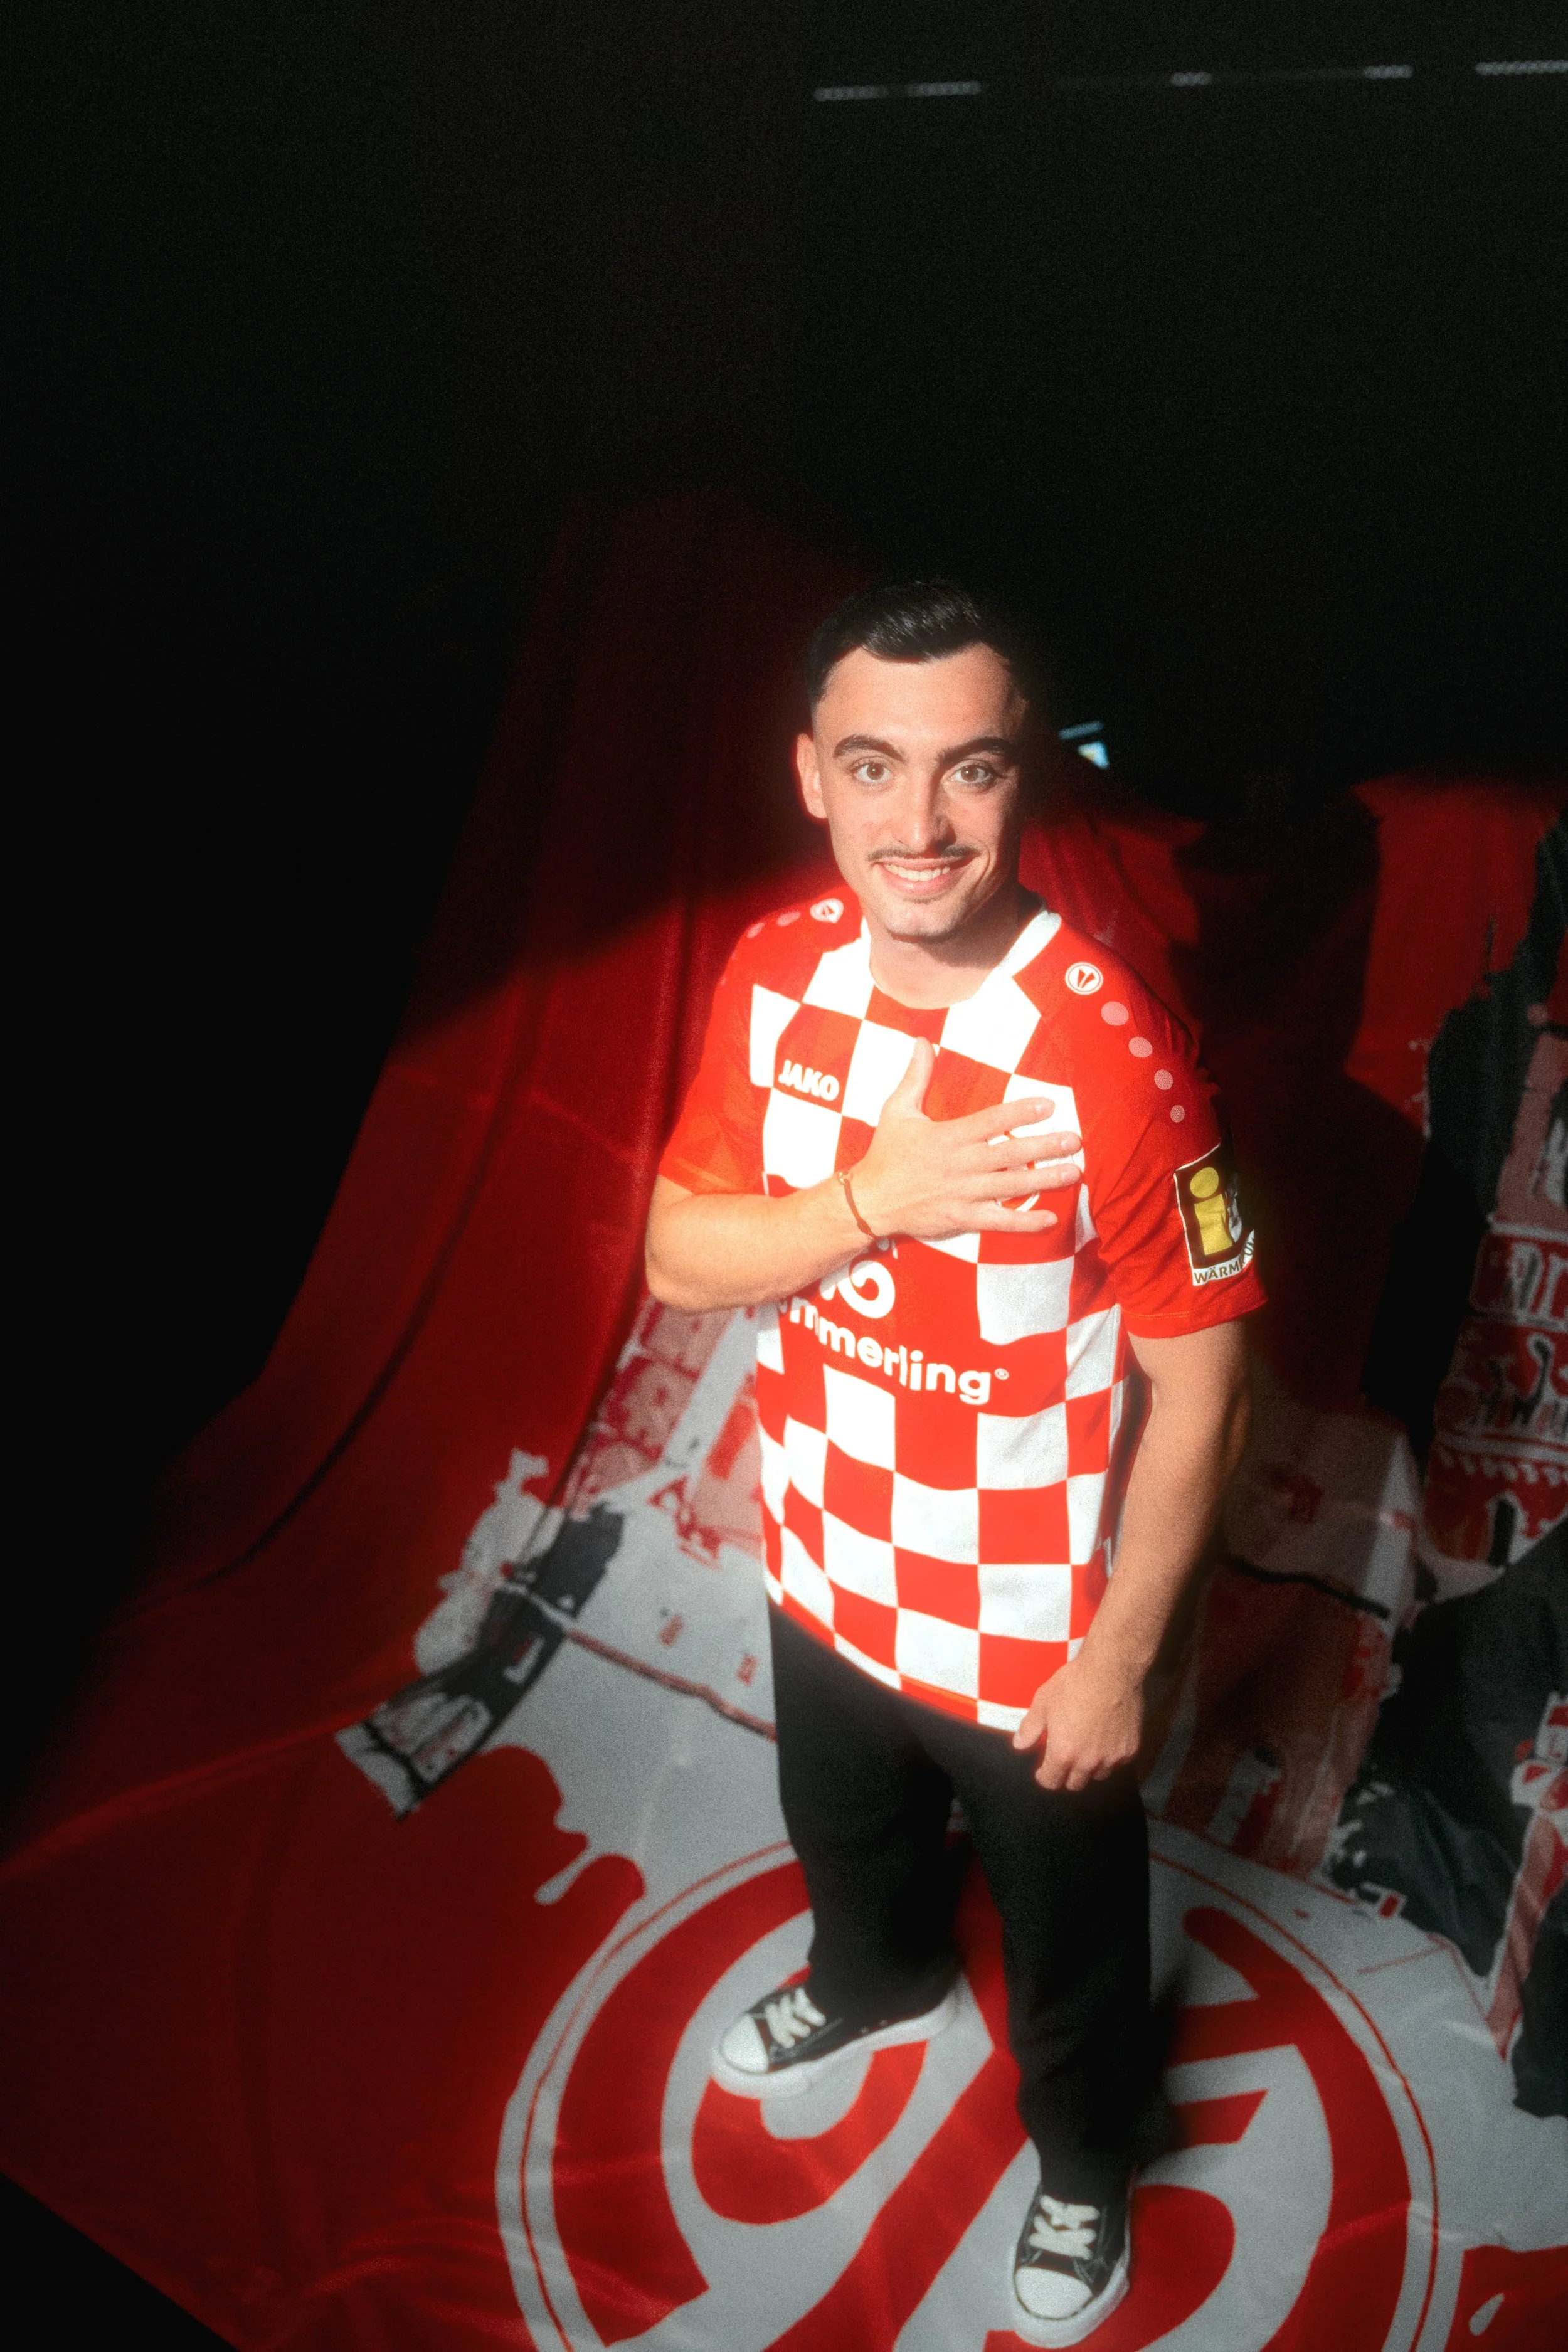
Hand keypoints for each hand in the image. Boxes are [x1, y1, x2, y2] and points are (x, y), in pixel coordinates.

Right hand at [850, 1038, 1080, 1241]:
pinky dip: (1025, 1222)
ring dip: (1045, 1180)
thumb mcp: (897, 1110)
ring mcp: (963, 1193)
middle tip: (1075, 1141)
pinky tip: (1050, 1219)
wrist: (869, 1200)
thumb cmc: (886, 1153)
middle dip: (1046, 1147)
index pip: (992, 1121)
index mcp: (950, 1136)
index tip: (1049, 1105)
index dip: (1022, 1112)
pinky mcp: (962, 1218)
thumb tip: (923, 1041)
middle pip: (1011, 1154)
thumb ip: (916, 1077)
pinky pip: (999, 1221)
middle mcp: (961, 1164)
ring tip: (1073, 1173)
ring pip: (1012, 1186)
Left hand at [1012, 1654, 1143, 1791]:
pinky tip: (1105, 1739)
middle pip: (1075, 1784)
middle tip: (1064, 1756)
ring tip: (1085, 1748)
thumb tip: (1019, 1745)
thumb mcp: (1043, 1702)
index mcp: (1063, 1753)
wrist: (1111, 1670)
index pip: (1051, 1782)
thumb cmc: (1075, 1683)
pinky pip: (1117, 1763)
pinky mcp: (1130, 1749)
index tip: (1044, 1770)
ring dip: (1089, 1768)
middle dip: (1066, 1774)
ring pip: (1097, 1775)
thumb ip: (1030, 1728)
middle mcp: (1088, 1762)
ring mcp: (1111, 1757)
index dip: (1044, 1776)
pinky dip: (1109, 1757)